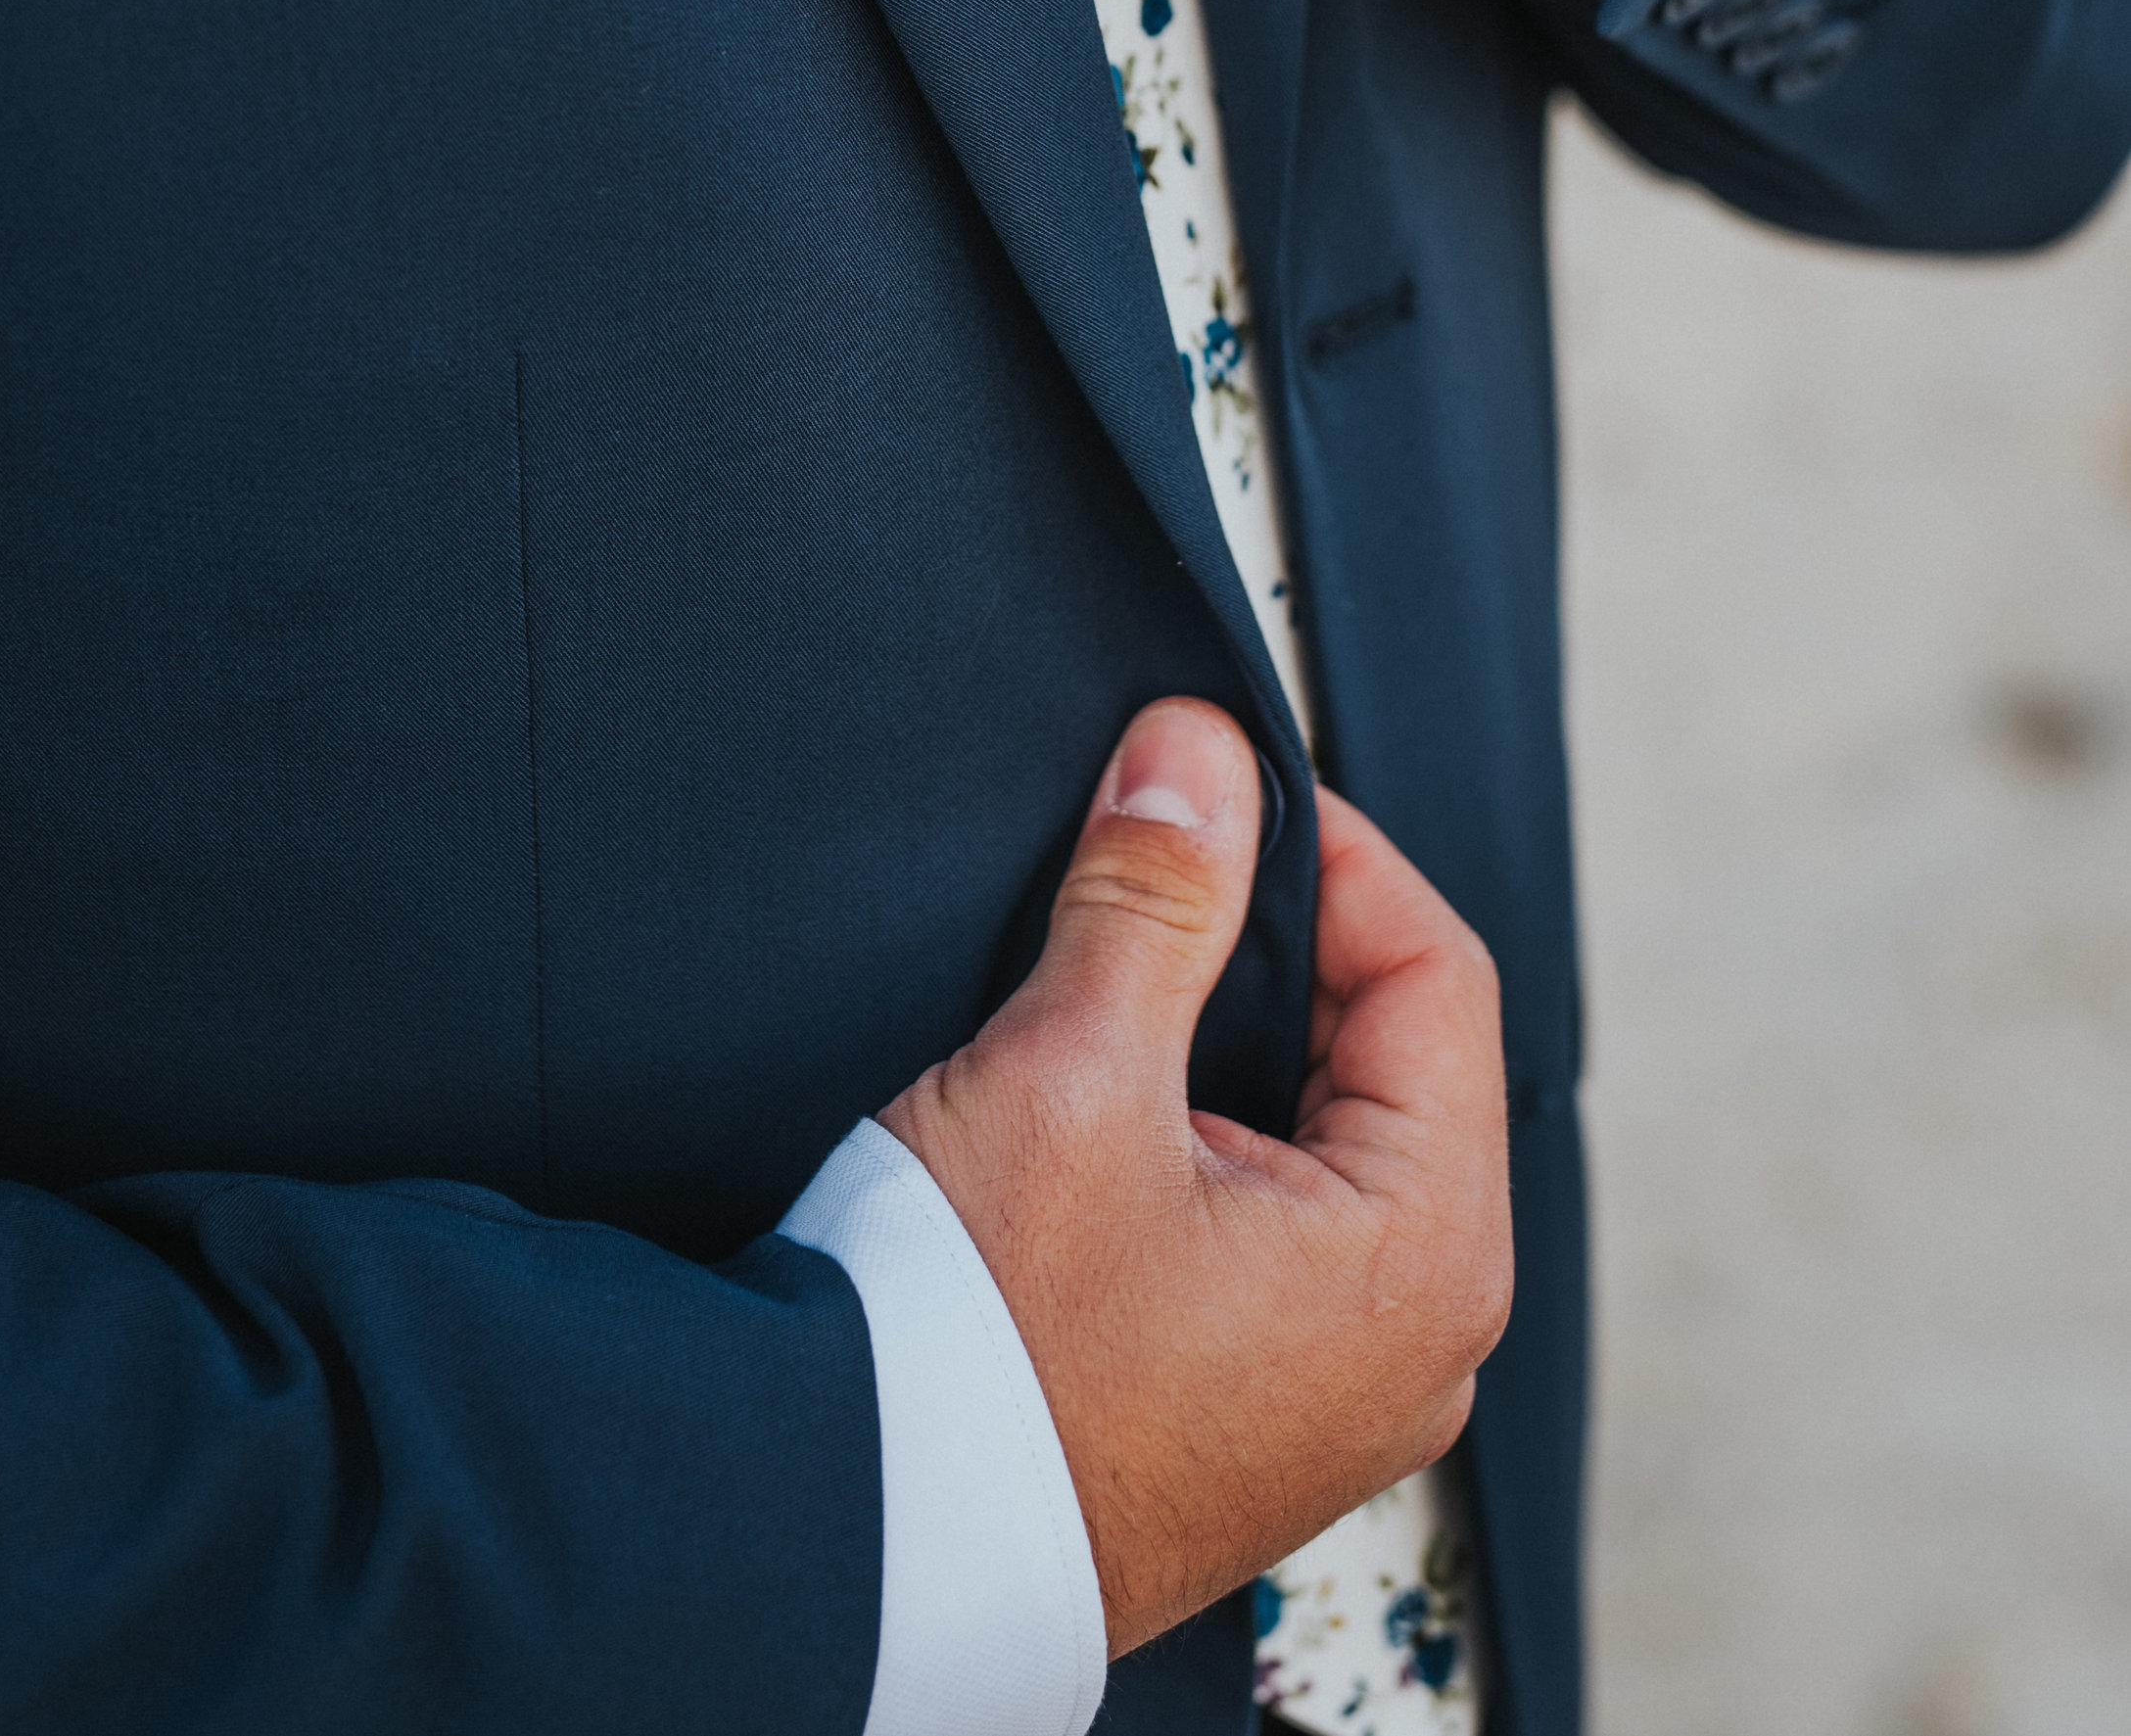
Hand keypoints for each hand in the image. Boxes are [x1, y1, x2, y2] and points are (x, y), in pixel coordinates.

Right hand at [879, 698, 1511, 1657]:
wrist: (859, 1543)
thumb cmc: (979, 1342)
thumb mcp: (1073, 1077)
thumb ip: (1155, 894)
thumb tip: (1196, 751)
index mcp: (1427, 1256)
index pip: (1436, 976)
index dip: (1329, 854)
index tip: (1215, 788)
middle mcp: (1420, 1341)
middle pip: (1393, 1055)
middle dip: (1278, 942)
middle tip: (1158, 862)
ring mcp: (1340, 1390)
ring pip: (1329, 1134)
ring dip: (1234, 1034)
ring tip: (1122, 970)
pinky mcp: (1256, 1411)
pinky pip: (1279, 1222)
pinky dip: (1210, 1130)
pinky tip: (1110, 1098)